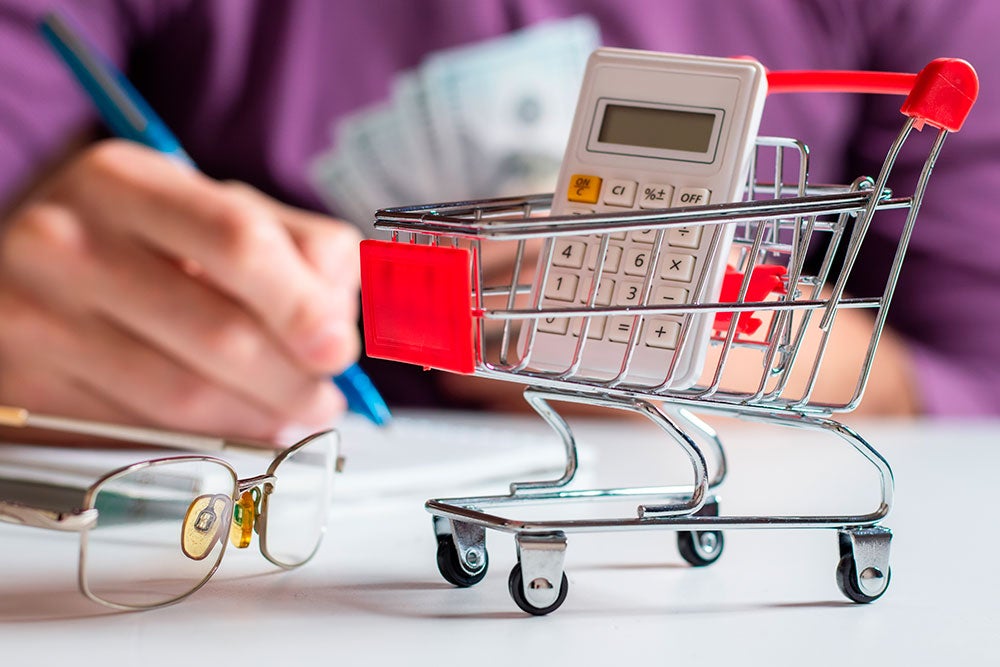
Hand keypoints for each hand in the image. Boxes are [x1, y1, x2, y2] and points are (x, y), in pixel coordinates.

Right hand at [0, 140, 360, 440]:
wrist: (20, 267)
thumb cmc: (137, 238)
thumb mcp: (208, 209)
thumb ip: (294, 246)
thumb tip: (342, 321)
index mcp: (126, 180)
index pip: (239, 242)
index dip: (302, 305)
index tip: (339, 347)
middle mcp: (68, 240)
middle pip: (219, 331)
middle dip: (293, 379)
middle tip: (325, 396)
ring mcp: (38, 315)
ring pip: (183, 392)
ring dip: (260, 416)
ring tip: (295, 414)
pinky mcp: (27, 381)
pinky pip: (142, 427)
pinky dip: (209, 435)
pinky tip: (239, 424)